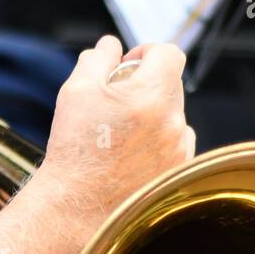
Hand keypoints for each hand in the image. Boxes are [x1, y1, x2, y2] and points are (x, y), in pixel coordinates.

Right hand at [33, 36, 194, 253]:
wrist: (76, 207)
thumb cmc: (74, 149)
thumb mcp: (77, 90)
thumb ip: (98, 58)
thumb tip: (111, 46)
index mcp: (153, 95)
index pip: (169, 54)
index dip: (148, 52)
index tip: (128, 65)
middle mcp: (174, 121)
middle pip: (170, 85)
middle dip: (144, 86)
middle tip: (113, 103)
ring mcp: (180, 149)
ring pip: (172, 116)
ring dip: (151, 116)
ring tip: (118, 136)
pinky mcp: (177, 172)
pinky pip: (175, 145)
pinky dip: (156, 143)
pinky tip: (128, 157)